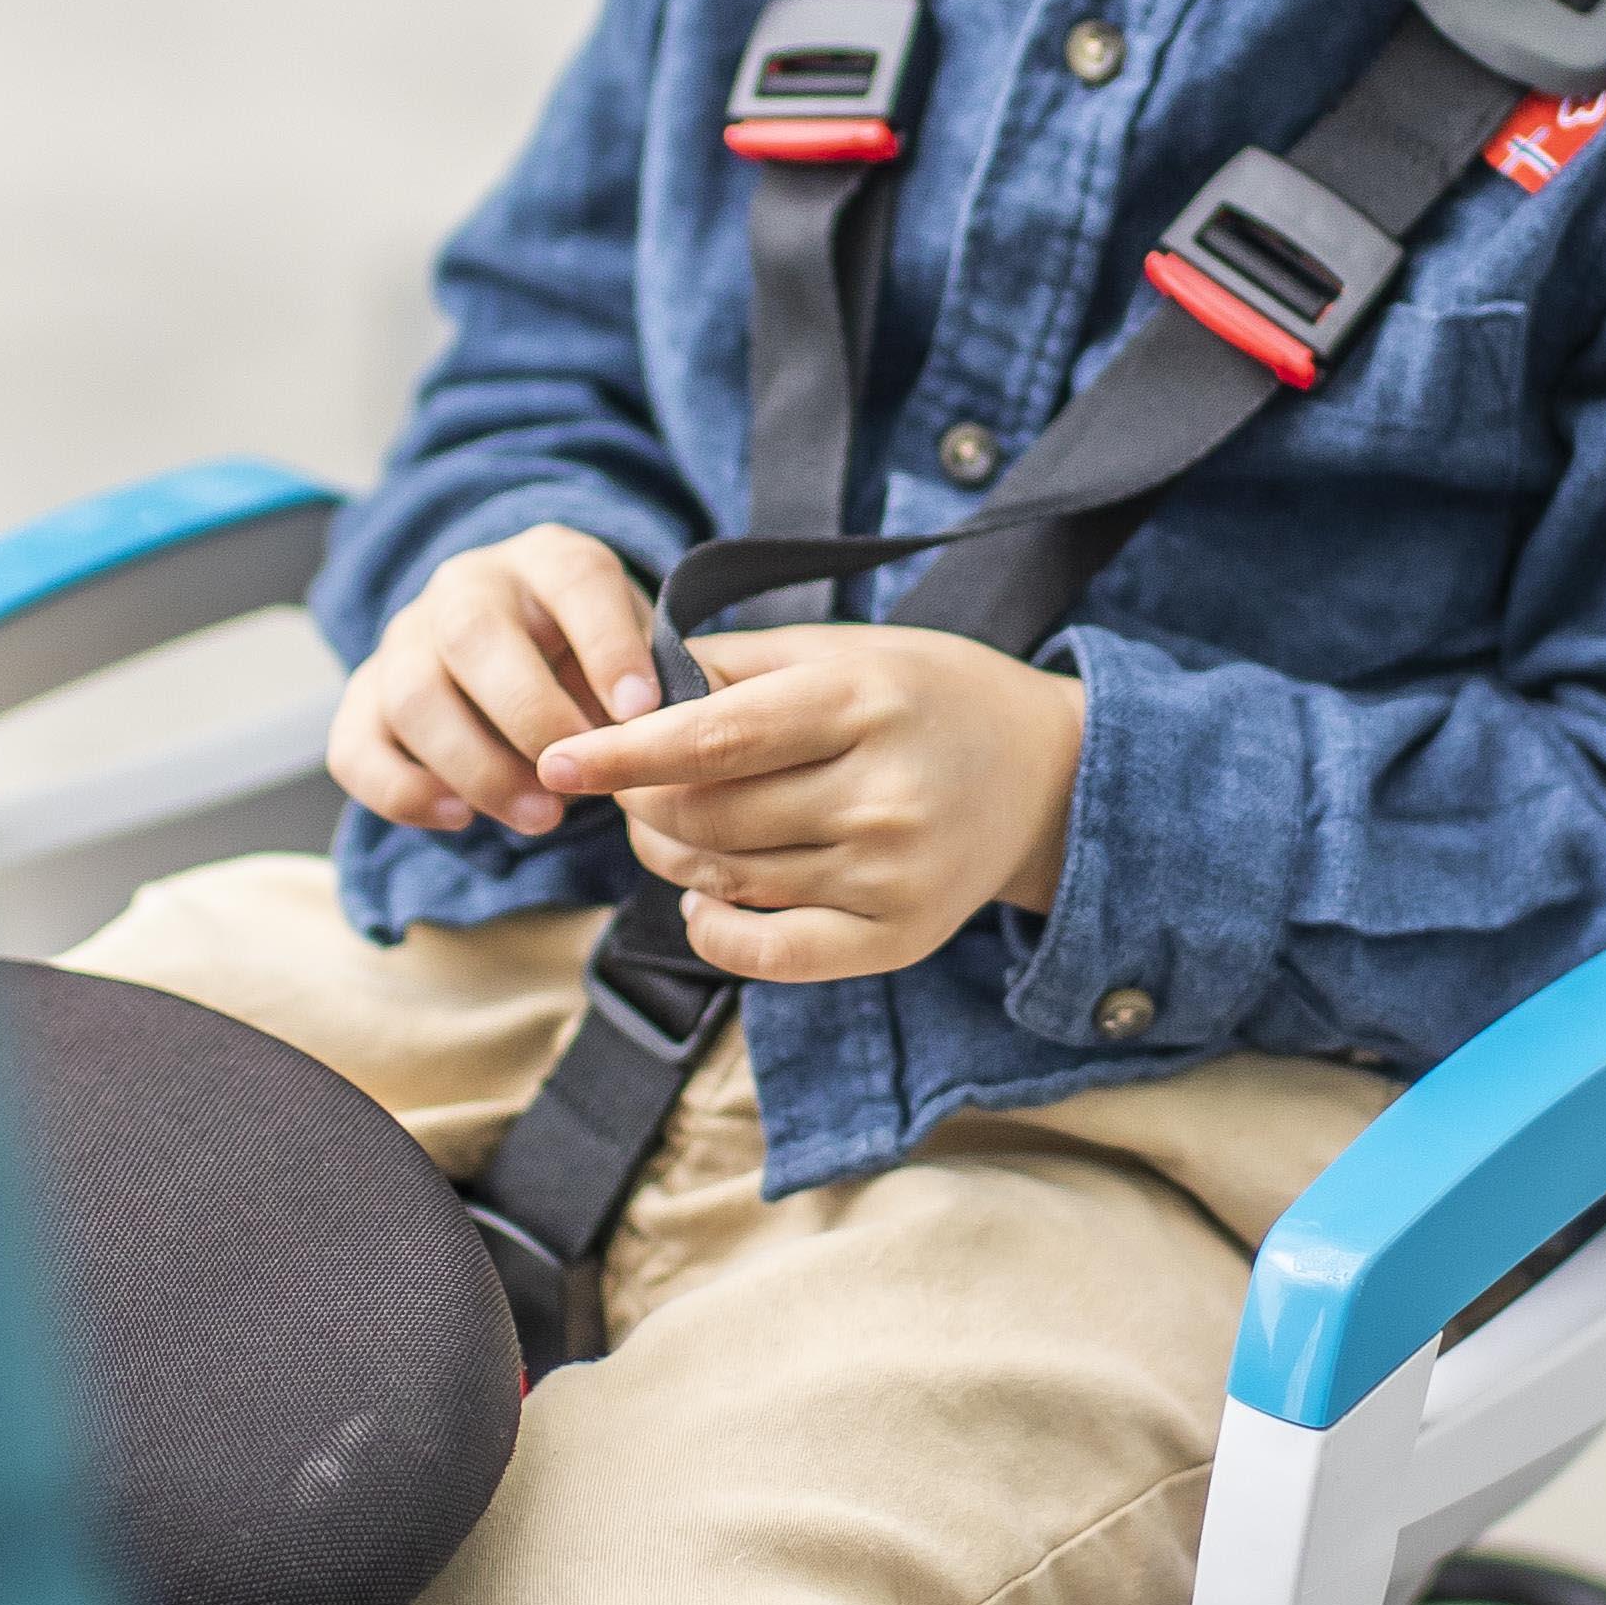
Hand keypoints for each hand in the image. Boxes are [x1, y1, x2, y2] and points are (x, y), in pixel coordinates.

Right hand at [330, 529, 662, 838]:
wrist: (519, 649)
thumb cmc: (591, 656)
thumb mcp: (635, 645)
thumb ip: (648, 679)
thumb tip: (655, 737)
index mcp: (546, 560)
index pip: (574, 581)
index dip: (607, 645)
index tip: (641, 712)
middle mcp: (465, 588)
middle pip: (472, 635)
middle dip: (529, 716)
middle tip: (576, 778)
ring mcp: (405, 641)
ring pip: (413, 697)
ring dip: (478, 768)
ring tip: (540, 817)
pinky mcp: (364, 700)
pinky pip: (354, 749)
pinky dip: (402, 792)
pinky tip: (459, 817)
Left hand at [534, 625, 1086, 984]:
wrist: (1050, 777)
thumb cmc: (927, 696)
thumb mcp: (846, 649)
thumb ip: (738, 662)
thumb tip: (627, 681)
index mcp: (860, 703)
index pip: (714, 739)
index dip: (623, 754)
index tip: (555, 760)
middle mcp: (880, 794)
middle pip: (707, 817)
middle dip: (643, 804)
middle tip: (630, 787)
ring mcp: (891, 876)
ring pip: (727, 880)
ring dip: (672, 856)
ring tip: (673, 826)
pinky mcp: (898, 939)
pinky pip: (770, 955)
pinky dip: (716, 931)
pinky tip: (704, 898)